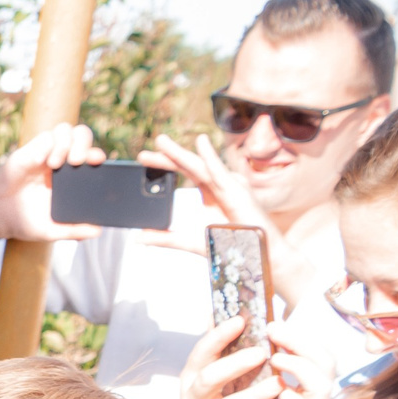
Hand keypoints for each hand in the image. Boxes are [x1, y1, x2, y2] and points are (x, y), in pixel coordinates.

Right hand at [0, 124, 102, 294]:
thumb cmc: (24, 222)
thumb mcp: (52, 229)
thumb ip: (74, 230)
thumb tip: (99, 231)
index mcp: (71, 177)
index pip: (91, 157)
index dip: (97, 157)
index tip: (98, 164)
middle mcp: (60, 161)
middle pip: (82, 136)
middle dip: (84, 144)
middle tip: (78, 161)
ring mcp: (44, 154)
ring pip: (65, 129)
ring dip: (67, 143)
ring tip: (56, 164)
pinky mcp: (28, 152)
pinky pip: (46, 137)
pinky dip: (49, 145)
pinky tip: (44, 162)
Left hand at [142, 133, 270, 235]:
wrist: (258, 255)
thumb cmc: (232, 245)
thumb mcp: (191, 241)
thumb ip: (166, 238)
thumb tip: (139, 237)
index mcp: (210, 192)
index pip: (184, 172)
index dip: (164, 164)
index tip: (143, 160)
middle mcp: (219, 184)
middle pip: (189, 165)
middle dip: (167, 156)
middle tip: (145, 150)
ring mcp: (230, 185)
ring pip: (201, 165)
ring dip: (181, 153)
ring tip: (162, 142)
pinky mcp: (239, 191)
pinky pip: (221, 172)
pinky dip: (211, 157)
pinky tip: (201, 143)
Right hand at [180, 314, 279, 398]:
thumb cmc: (222, 398)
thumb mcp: (216, 373)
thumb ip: (222, 346)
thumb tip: (224, 307)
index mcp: (193, 376)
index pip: (201, 353)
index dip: (218, 336)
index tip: (240, 320)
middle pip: (208, 380)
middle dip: (234, 365)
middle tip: (262, 353)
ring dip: (251, 396)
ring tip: (278, 384)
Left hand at [256, 327, 356, 398]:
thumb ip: (289, 387)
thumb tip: (274, 359)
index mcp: (315, 393)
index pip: (318, 356)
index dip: (300, 338)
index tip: (277, 323)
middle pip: (323, 363)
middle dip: (299, 342)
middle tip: (274, 328)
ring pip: (320, 386)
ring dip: (299, 369)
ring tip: (276, 358)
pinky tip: (280, 395)